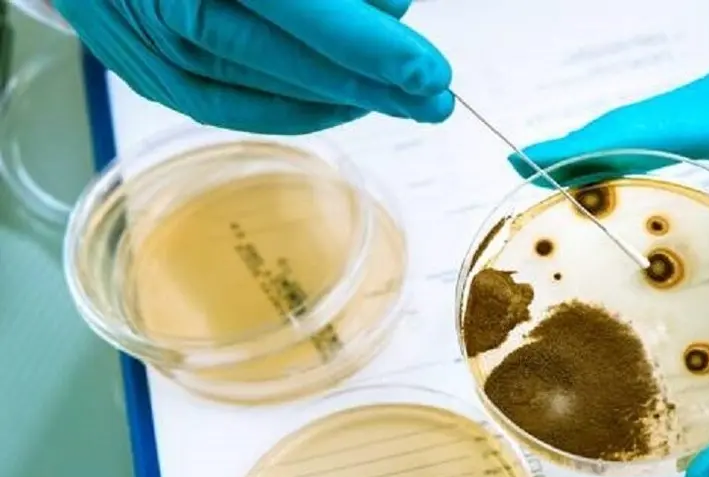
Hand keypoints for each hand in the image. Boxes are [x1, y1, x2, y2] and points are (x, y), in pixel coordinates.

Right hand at [54, 0, 452, 133]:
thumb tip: (393, 4)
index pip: (298, 6)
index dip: (366, 44)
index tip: (427, 69)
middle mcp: (171, 4)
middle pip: (287, 57)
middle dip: (371, 83)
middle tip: (433, 98)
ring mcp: (154, 46)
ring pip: (263, 88)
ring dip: (342, 99)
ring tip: (400, 100)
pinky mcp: (152, 77)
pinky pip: (231, 107)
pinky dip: (294, 110)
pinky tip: (343, 105)